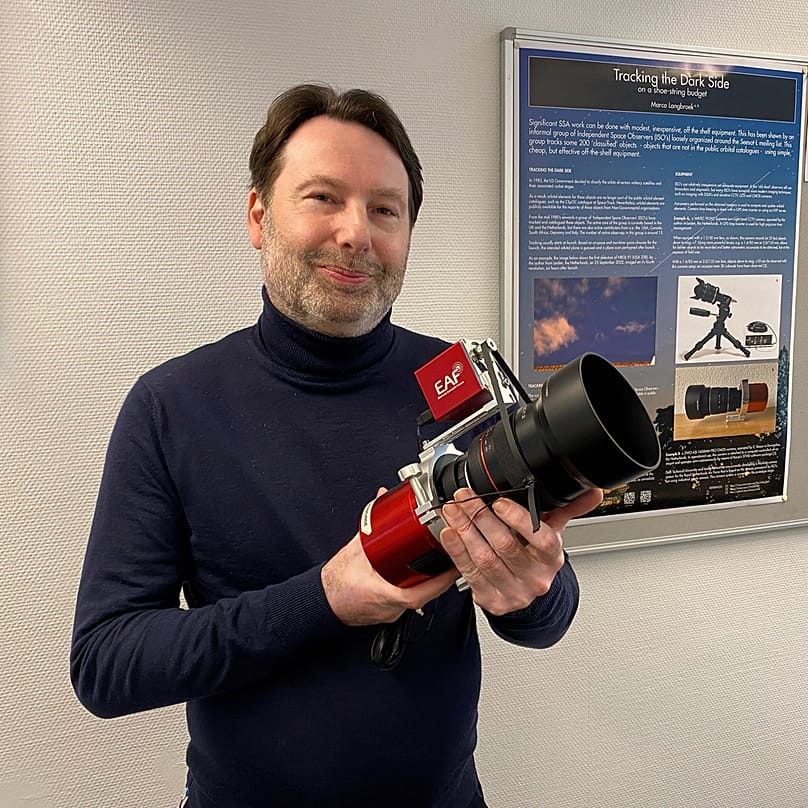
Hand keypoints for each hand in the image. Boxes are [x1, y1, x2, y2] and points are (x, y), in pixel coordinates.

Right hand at [322, 490, 457, 625]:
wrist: (322, 601)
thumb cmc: (336, 582)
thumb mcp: (355, 548)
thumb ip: (371, 523)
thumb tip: (382, 500)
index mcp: (383, 595)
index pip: (418, 594)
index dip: (440, 581)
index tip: (452, 565)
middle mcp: (390, 608)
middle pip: (425, 595)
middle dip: (442, 577)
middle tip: (453, 559)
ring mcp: (391, 613)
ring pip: (420, 599)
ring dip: (432, 582)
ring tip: (442, 563)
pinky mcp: (389, 612)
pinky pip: (410, 600)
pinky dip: (418, 586)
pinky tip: (421, 574)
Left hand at [439, 487, 602, 614]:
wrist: (526, 593)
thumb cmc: (536, 557)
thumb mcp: (552, 532)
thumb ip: (569, 508)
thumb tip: (592, 491)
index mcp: (552, 558)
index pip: (541, 539)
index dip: (518, 519)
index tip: (498, 502)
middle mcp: (535, 578)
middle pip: (505, 546)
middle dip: (481, 518)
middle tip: (465, 498)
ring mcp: (513, 592)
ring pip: (484, 559)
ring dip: (464, 531)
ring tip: (453, 510)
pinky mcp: (492, 600)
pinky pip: (470, 573)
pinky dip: (456, 551)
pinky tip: (449, 533)